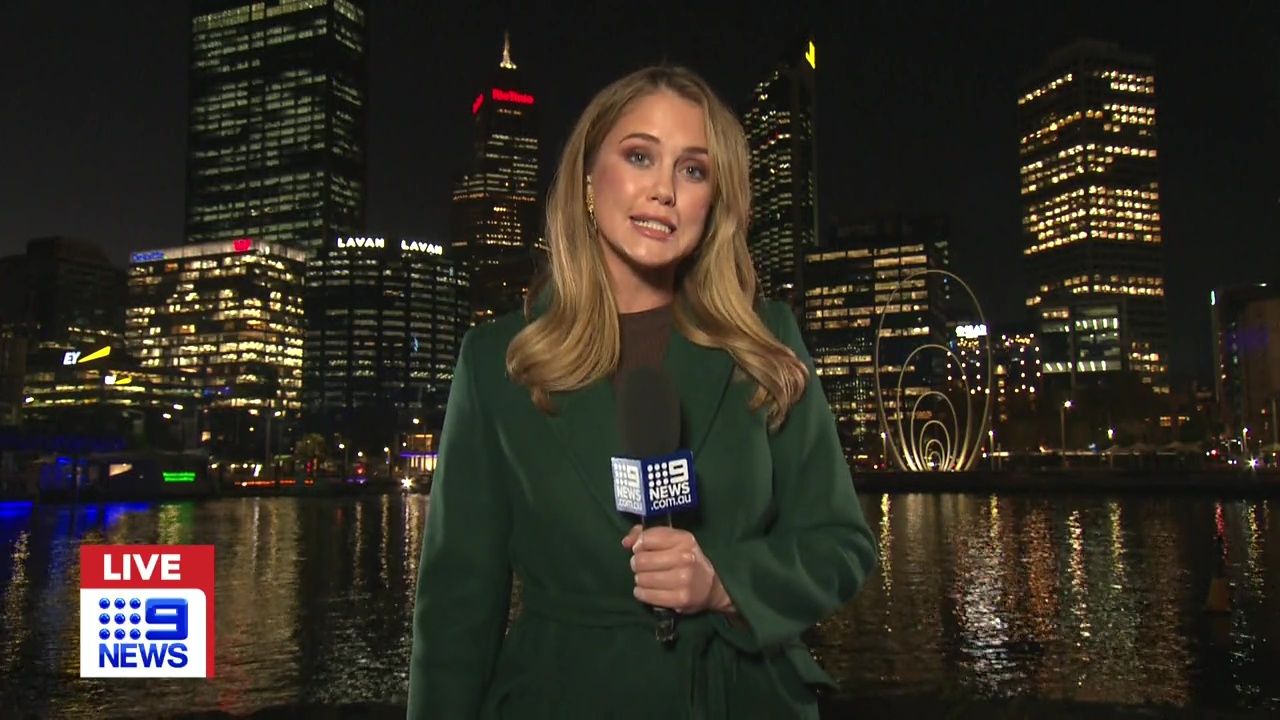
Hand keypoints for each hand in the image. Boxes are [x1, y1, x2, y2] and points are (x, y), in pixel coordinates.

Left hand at [621, 525, 735, 614]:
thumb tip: (626, 542)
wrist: (711, 586)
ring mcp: (683, 579)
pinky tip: (646, 590)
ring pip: (642, 578)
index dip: (638, 545)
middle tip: (642, 567)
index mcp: (683, 539)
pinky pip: (647, 595)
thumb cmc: (686, 559)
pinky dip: (641, 593)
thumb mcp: (673, 540)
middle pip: (641, 560)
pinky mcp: (680, 599)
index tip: (641, 550)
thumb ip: (647, 534)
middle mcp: (685, 557)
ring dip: (639, 579)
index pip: (646, 539)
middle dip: (637, 564)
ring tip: (646, 579)